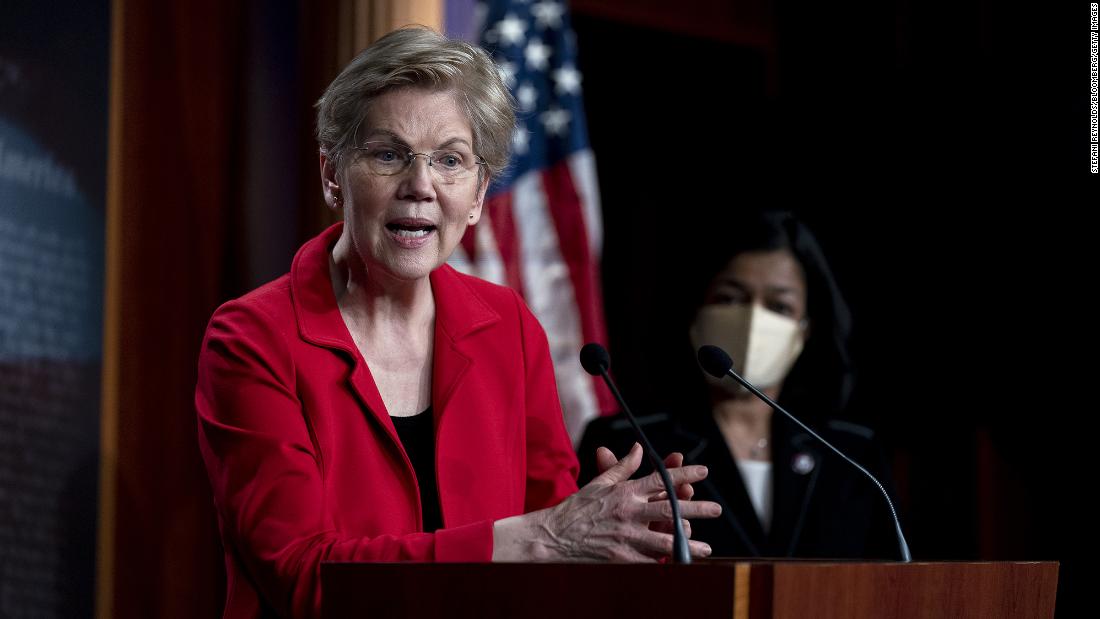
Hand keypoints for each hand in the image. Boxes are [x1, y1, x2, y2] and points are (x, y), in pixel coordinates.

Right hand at [494, 443, 719, 561]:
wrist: (553, 537)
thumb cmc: (576, 509)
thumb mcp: (599, 484)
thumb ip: (622, 467)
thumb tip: (638, 449)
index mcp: (625, 492)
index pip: (661, 479)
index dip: (684, 473)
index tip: (703, 470)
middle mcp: (628, 512)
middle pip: (671, 509)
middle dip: (697, 508)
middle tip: (716, 510)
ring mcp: (626, 536)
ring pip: (665, 540)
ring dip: (688, 544)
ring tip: (706, 548)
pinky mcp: (621, 557)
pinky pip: (649, 562)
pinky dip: (665, 564)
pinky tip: (681, 566)